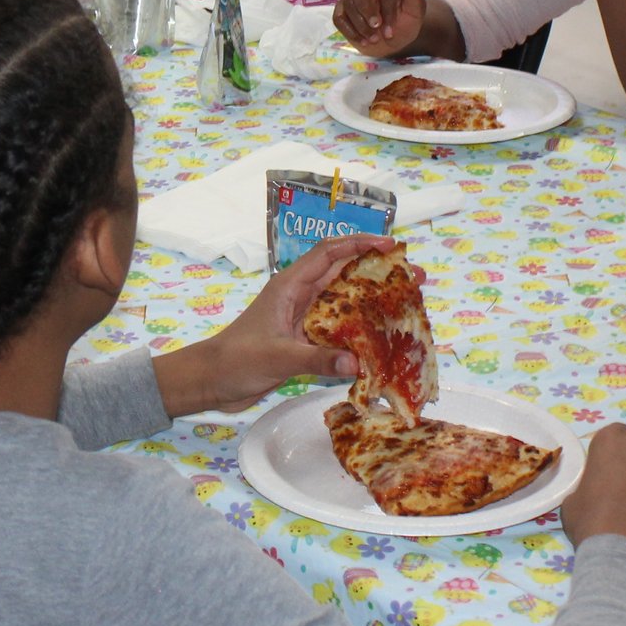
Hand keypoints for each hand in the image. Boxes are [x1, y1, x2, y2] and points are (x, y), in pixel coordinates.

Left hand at [153, 234, 396, 414]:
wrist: (211, 381)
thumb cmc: (236, 360)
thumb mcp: (278, 358)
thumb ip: (316, 359)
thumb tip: (357, 363)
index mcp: (289, 285)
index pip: (329, 253)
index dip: (360, 244)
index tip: (391, 245)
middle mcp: (298, 296)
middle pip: (344, 274)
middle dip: (378, 271)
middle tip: (414, 276)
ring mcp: (302, 317)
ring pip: (344, 301)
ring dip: (373, 300)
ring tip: (408, 302)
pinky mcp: (303, 339)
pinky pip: (338, 328)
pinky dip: (360, 329)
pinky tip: (382, 337)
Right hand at [335, 0, 426, 57]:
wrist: (393, 40)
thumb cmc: (405, 22)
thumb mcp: (415, 10)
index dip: (387, 10)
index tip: (391, 31)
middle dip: (366, 8)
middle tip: (376, 27)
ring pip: (348, 2)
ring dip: (360, 24)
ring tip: (373, 39)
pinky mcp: (341, 9)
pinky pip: (338, 16)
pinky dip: (350, 31)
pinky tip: (363, 40)